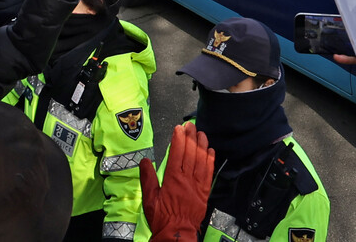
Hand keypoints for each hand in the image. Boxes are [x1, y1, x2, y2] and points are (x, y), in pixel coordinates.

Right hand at [140, 123, 213, 237]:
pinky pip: (209, 173)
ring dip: (201, 145)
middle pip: (190, 153)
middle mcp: (186, 180)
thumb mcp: (149, 198)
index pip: (176, 153)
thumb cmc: (162, 218)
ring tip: (201, 133)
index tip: (179, 128)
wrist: (177, 234)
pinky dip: (210, 160)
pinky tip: (210, 151)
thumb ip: (147, 178)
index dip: (178, 139)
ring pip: (201, 160)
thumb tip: (144, 161)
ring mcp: (197, 185)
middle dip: (190, 137)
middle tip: (190, 125)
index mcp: (172, 179)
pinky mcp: (204, 192)